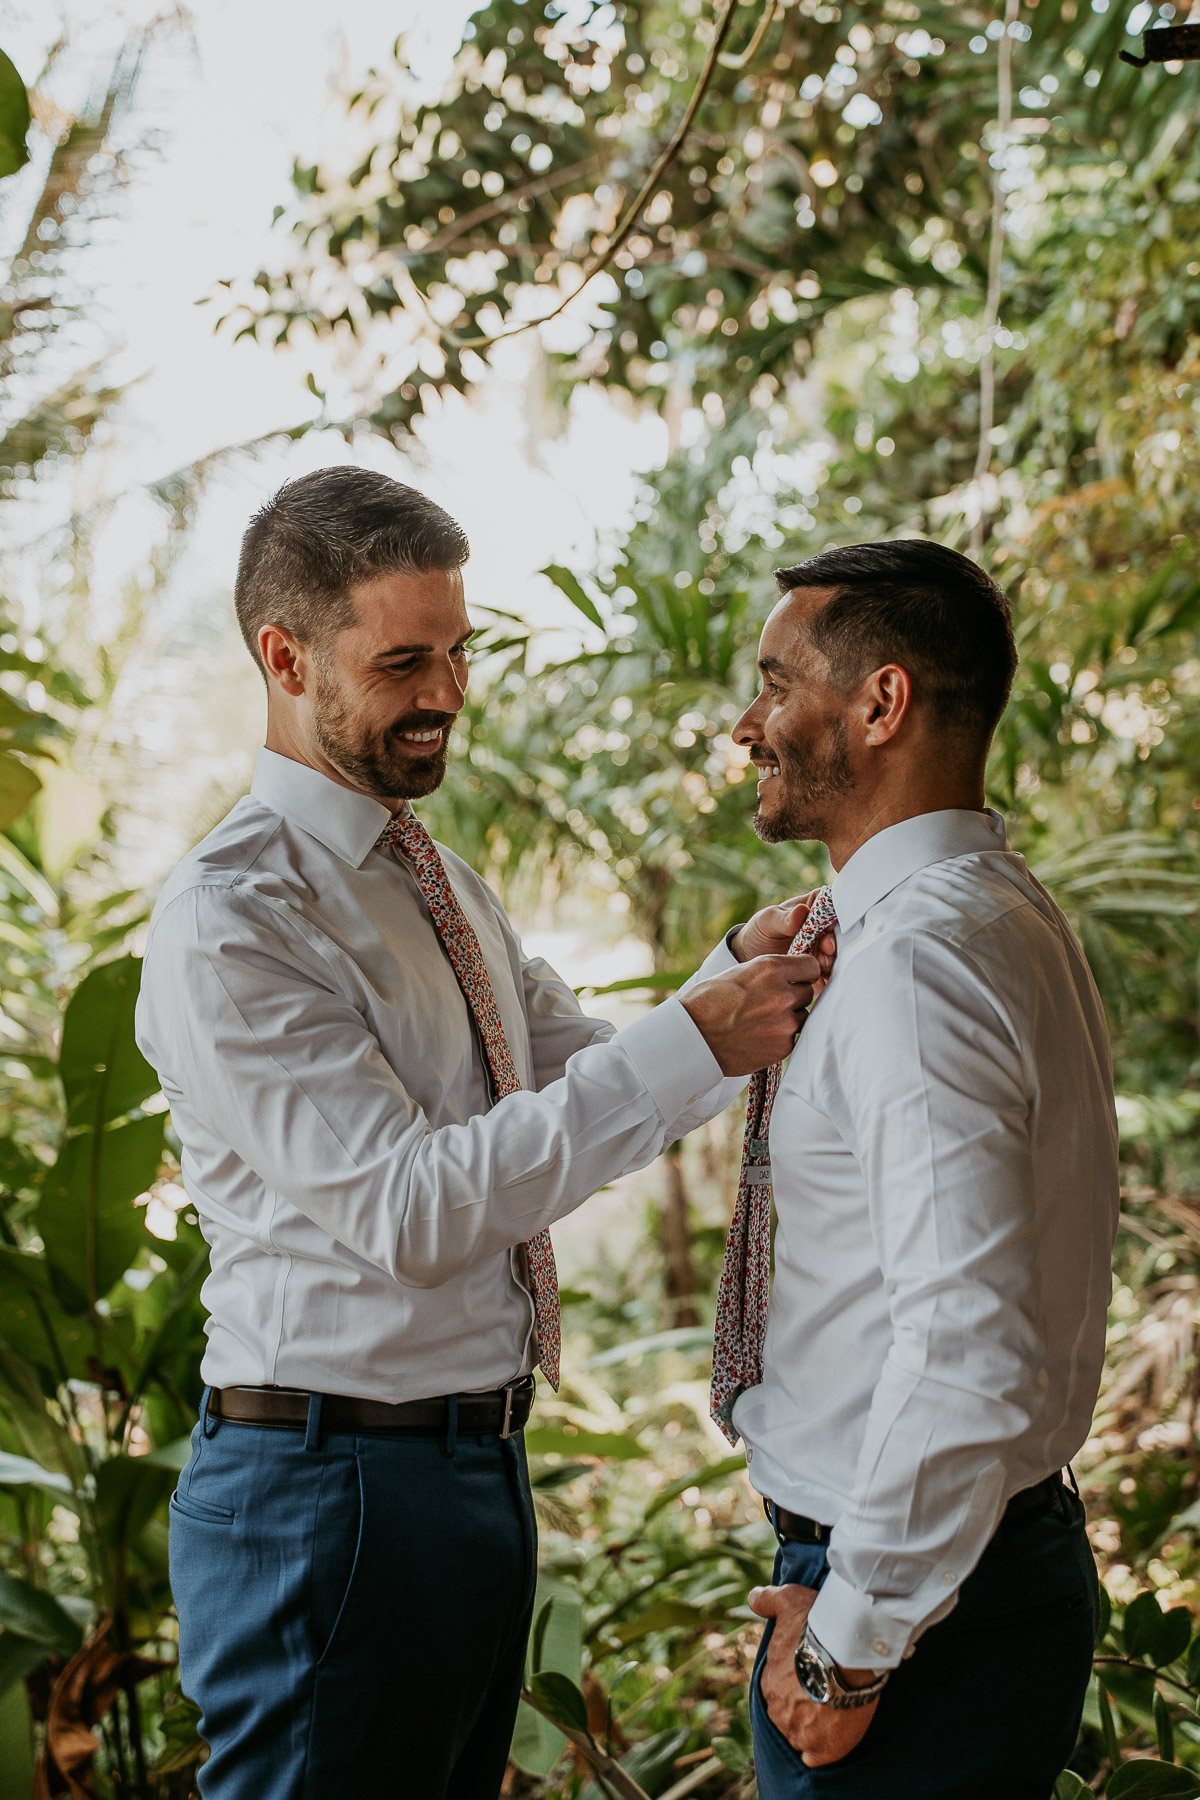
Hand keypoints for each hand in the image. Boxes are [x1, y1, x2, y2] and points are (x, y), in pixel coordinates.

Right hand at [681, 955, 823, 1075]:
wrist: (692, 1037)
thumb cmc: (709, 1001)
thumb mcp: (741, 972)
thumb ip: (771, 973)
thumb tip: (795, 975)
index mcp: (771, 968)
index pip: (811, 966)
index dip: (802, 973)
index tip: (794, 979)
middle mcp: (783, 994)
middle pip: (808, 993)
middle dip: (794, 997)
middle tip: (768, 1003)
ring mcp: (785, 1023)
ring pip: (803, 1016)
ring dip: (789, 1018)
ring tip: (761, 1021)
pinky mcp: (783, 1047)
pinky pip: (793, 1038)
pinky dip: (780, 1038)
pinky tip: (759, 1036)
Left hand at [732, 895, 836, 992]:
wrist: (749, 958)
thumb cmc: (760, 932)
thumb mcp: (768, 921)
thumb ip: (785, 919)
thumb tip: (802, 911)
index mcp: (814, 908)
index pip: (833, 905)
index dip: (836, 914)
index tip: (828, 925)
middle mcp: (823, 928)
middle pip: (840, 931)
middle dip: (835, 940)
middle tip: (826, 948)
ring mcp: (823, 949)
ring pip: (839, 953)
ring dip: (833, 959)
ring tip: (820, 964)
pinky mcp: (821, 969)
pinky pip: (832, 973)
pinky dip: (829, 975)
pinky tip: (819, 976)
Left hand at [748, 1584, 881, 1767]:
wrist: (845, 1649)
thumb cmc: (816, 1624)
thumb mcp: (788, 1600)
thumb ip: (768, 1600)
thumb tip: (753, 1597)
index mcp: (769, 1682)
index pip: (777, 1690)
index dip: (795, 1684)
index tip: (811, 1677)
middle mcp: (778, 1710)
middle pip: (788, 1714)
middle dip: (803, 1707)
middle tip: (825, 1693)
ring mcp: (799, 1732)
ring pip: (801, 1735)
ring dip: (814, 1727)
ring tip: (834, 1712)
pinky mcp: (823, 1748)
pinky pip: (815, 1758)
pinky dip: (822, 1751)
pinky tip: (832, 1738)